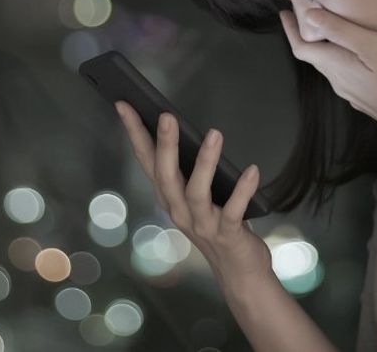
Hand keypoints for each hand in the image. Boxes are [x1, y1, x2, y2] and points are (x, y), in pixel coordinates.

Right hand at [115, 101, 273, 292]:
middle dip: (164, 145)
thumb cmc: (218, 225)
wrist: (238, 271)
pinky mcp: (227, 234)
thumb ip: (191, 169)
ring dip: (205, 162)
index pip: (147, 160)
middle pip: (166, 176)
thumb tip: (190, 129)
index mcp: (169, 197)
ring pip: (197, 192)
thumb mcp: (198, 196)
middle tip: (167, 115)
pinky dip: (243, 190)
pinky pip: (233, 211)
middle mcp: (179, 211)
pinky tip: (252, 170)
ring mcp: (202, 224)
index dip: (134, 133)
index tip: (124, 104)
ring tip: (215, 134)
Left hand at [278, 8, 376, 146]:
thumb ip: (340, 30)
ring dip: (323, 46)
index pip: (301, 47)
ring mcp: (351, 92)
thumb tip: (308, 15)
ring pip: (329, 66)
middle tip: (304, 13)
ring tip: (327, 28)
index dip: (291, 29)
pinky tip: (353, 53)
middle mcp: (338, 81)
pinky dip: (339, 58)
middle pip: (313, 56)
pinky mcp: (365, 98)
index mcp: (335, 65)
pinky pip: (344, 74)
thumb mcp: (371, 45)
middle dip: (306, 34)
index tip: (284, 12)